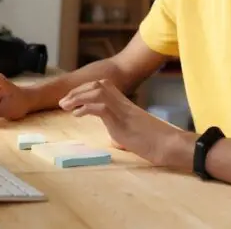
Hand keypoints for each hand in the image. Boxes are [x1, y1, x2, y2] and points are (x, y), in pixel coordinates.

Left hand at [58, 79, 182, 165]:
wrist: (167, 144)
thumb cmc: (154, 141)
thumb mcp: (133, 134)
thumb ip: (122, 132)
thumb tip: (116, 139)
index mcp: (124, 104)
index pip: (102, 87)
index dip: (84, 90)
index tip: (72, 98)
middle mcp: (122, 103)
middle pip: (97, 85)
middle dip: (77, 91)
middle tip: (63, 101)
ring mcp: (122, 110)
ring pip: (97, 92)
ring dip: (78, 97)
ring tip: (65, 105)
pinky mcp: (121, 120)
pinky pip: (101, 108)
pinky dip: (86, 108)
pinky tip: (77, 114)